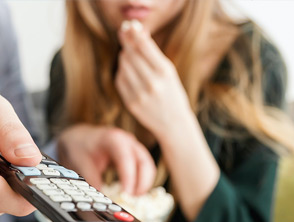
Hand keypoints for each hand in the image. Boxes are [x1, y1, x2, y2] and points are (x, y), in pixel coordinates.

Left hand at [57, 124, 155, 195]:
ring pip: (148, 167)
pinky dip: (141, 182)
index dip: (129, 177)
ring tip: (132, 198)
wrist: (80, 137)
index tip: (126, 194)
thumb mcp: (81, 162)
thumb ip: (91, 180)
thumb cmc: (80, 146)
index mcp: (114, 139)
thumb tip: (100, 199)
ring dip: (143, 184)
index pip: (126, 158)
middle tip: (132, 199)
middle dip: (142, 183)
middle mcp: (128, 141)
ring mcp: (134, 148)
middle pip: (144, 162)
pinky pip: (144, 169)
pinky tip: (132, 193)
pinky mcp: (135, 156)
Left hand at [115, 21, 192, 137]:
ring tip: (130, 54)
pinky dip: (122, 71)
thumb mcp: (169, 71)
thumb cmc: (172, 93)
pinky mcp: (131, 103)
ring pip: (123, 65)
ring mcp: (140, 94)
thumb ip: (153, 53)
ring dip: (125, 56)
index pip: (144, 45)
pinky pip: (120, 80)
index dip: (134, 33)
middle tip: (124, 32)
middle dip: (127, 41)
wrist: (173, 123)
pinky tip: (128, 70)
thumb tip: (138, 32)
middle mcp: (152, 82)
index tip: (130, 25)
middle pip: (131, 54)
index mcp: (165, 71)